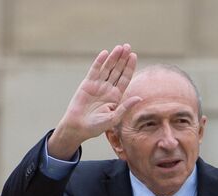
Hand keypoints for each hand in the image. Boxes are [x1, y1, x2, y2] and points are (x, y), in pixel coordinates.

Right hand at [47, 44, 141, 159]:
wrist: (79, 126)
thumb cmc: (97, 126)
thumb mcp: (114, 118)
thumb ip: (125, 107)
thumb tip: (139, 98)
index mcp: (116, 96)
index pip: (125, 78)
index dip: (129, 67)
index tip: (134, 56)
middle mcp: (108, 88)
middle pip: (118, 70)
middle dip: (123, 59)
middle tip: (128, 47)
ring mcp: (98, 85)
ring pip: (108, 68)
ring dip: (114, 57)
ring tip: (120, 47)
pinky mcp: (87, 83)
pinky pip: (95, 70)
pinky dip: (100, 62)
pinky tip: (105, 53)